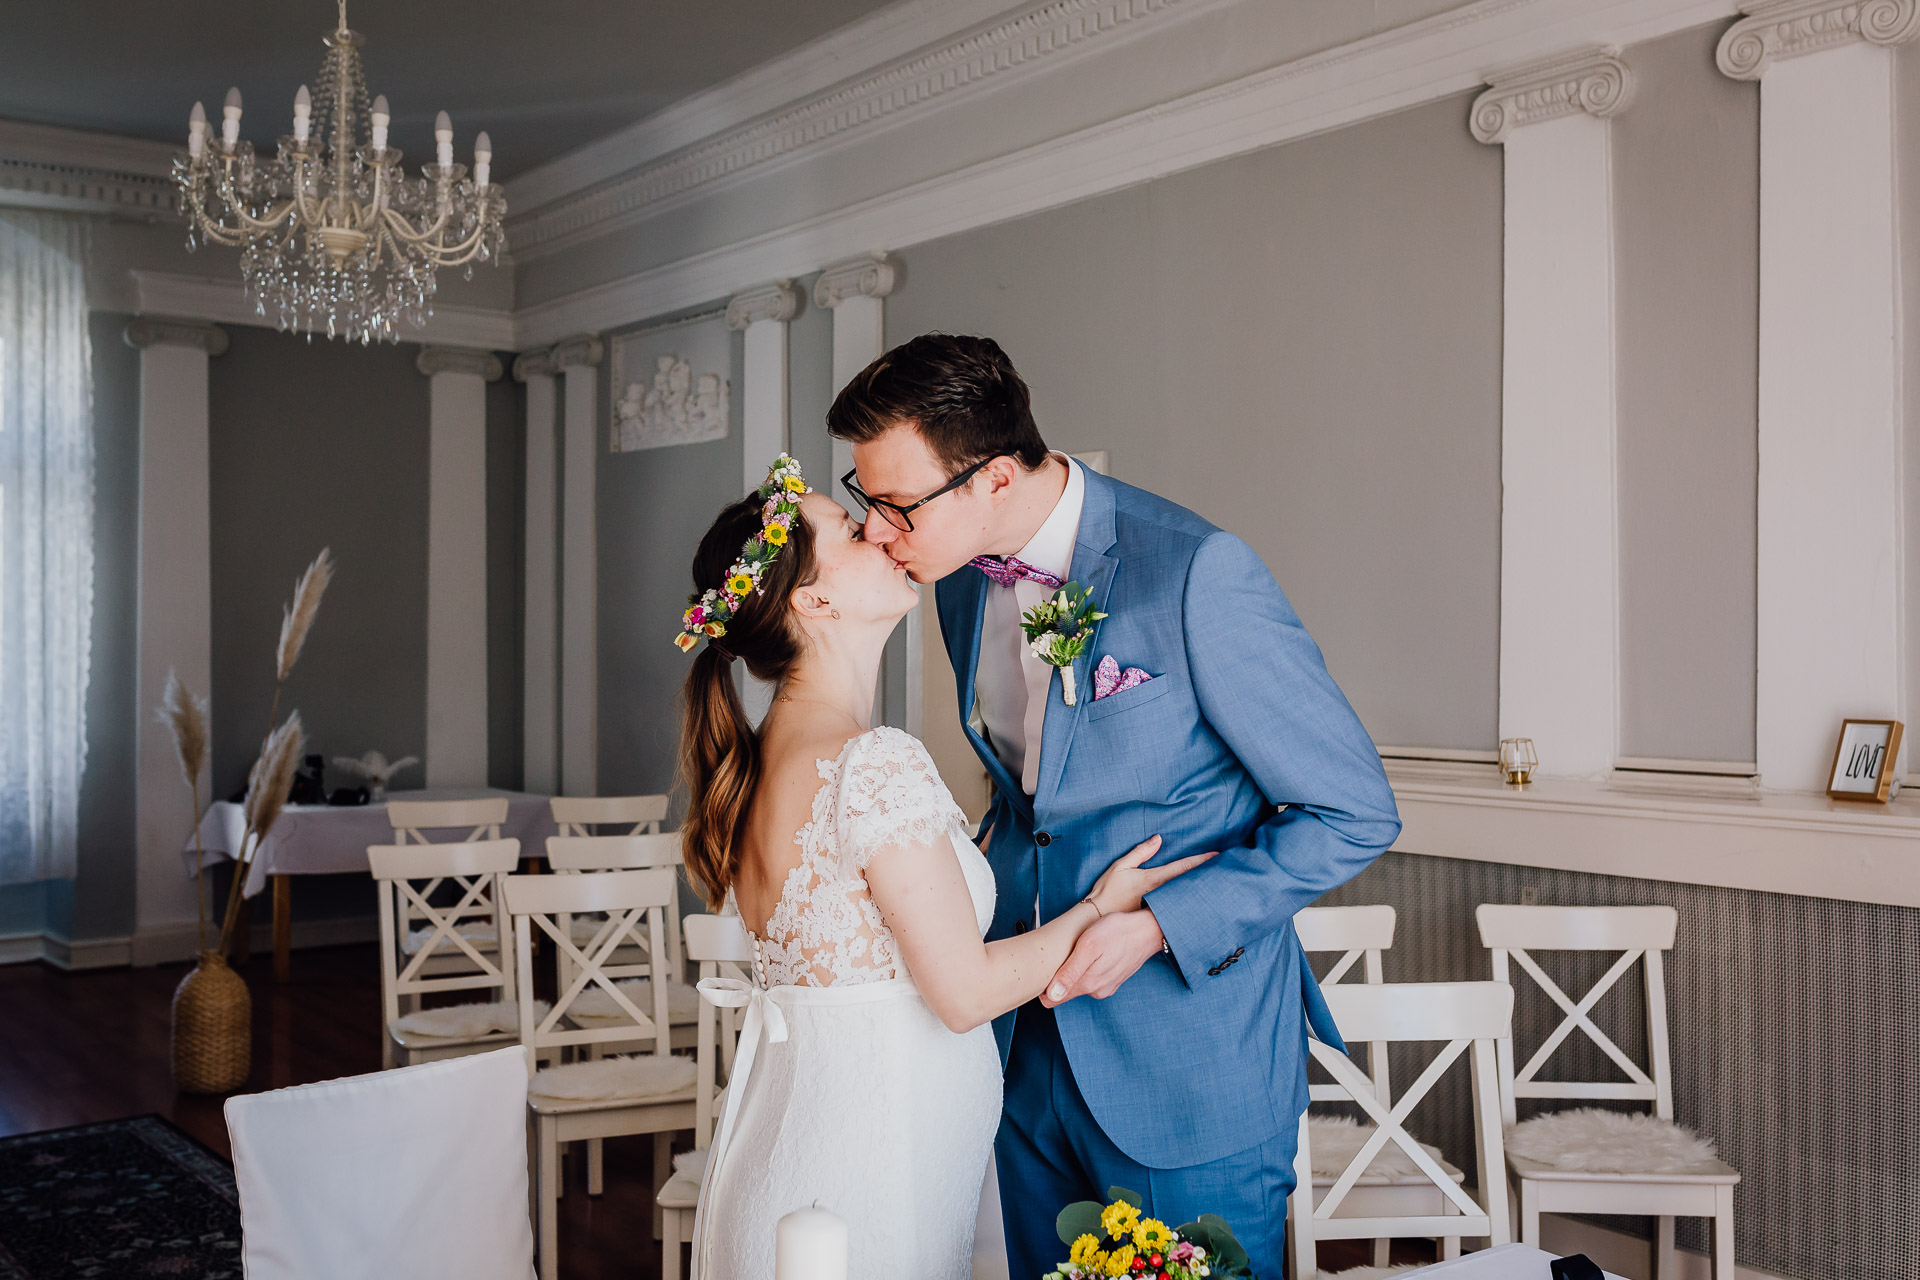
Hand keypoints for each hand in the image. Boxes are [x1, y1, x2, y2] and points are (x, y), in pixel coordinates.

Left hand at [1042, 909, 1166, 1005]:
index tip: (1039, 971)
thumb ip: (1070, 973)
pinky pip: (1092, 978)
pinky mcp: (1113, 979)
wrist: (1148, 929)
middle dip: (1056, 978)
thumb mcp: (1089, 946)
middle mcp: (1096, 990)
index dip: (1042, 987)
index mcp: (1087, 984)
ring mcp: (1106, 986)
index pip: (1053, 999)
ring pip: (1079, 983)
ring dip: (1073, 971)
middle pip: (1065, 990)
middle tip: (1056, 954)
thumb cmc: (1118, 932)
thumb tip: (1052, 996)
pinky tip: (1090, 953)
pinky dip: (1087, 968)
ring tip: (1074, 951)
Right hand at [1086, 835, 1214, 915]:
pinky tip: (1198, 904)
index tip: (1217, 856)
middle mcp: (1161, 895)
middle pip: (1189, 884)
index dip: (1201, 861)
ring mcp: (1160, 909)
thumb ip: (1140, 852)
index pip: (1183, 868)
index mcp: (1154, 880)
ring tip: (1217, 885)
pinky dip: (1188, 904)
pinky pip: (1177, 909)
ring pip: (1185, 897)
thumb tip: (1158, 839)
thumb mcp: (1120, 866)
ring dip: (1200, 890)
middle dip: (1207, 876)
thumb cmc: (1106, 892)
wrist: (1097, 920)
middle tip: (1226, 871)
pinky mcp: (1157, 920)